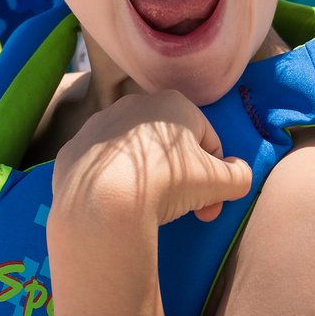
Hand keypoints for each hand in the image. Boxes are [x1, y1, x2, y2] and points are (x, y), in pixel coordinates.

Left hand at [52, 90, 251, 227]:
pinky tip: (118, 205)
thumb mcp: (221, 183)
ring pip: (135, 154)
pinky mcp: (74, 149)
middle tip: (189, 212)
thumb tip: (240, 171)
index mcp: (172, 103)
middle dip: (184, 179)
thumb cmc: (169, 182)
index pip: (207, 139)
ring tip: (151, 209)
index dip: (216, 176)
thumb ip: (240, 176)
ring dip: (149, 178)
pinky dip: (113, 183)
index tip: (212, 206)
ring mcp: (99, 125)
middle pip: (170, 146)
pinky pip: (102, 167)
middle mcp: (133, 104)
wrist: (105, 198)